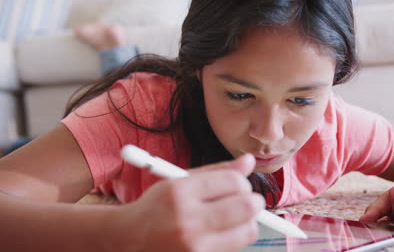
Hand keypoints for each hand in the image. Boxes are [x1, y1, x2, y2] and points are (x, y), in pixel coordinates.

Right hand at [119, 154, 264, 251]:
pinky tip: (221, 233)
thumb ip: (217, 171)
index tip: (239, 185)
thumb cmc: (159, 206)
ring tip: (235, 218)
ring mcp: (193, 246)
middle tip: (248, 201)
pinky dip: (235, 238)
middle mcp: (186, 219)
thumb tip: (249, 161)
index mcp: (180, 192)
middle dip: (253, 201)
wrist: (129, 239)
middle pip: (246, 207)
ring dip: (248, 222)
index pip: (233, 182)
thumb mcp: (181, 181)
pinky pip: (235, 248)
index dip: (242, 182)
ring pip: (247, 231)